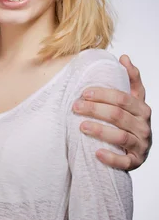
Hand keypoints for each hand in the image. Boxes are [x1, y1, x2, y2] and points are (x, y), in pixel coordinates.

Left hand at [73, 54, 151, 170]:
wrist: (135, 149)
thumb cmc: (130, 120)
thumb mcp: (133, 99)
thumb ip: (130, 79)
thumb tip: (124, 57)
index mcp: (142, 109)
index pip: (123, 98)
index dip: (103, 94)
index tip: (84, 92)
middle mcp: (144, 127)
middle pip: (118, 115)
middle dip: (95, 110)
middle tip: (76, 106)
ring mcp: (141, 145)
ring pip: (121, 136)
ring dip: (100, 130)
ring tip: (81, 126)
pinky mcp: (135, 162)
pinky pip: (124, 161)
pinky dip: (111, 157)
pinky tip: (97, 152)